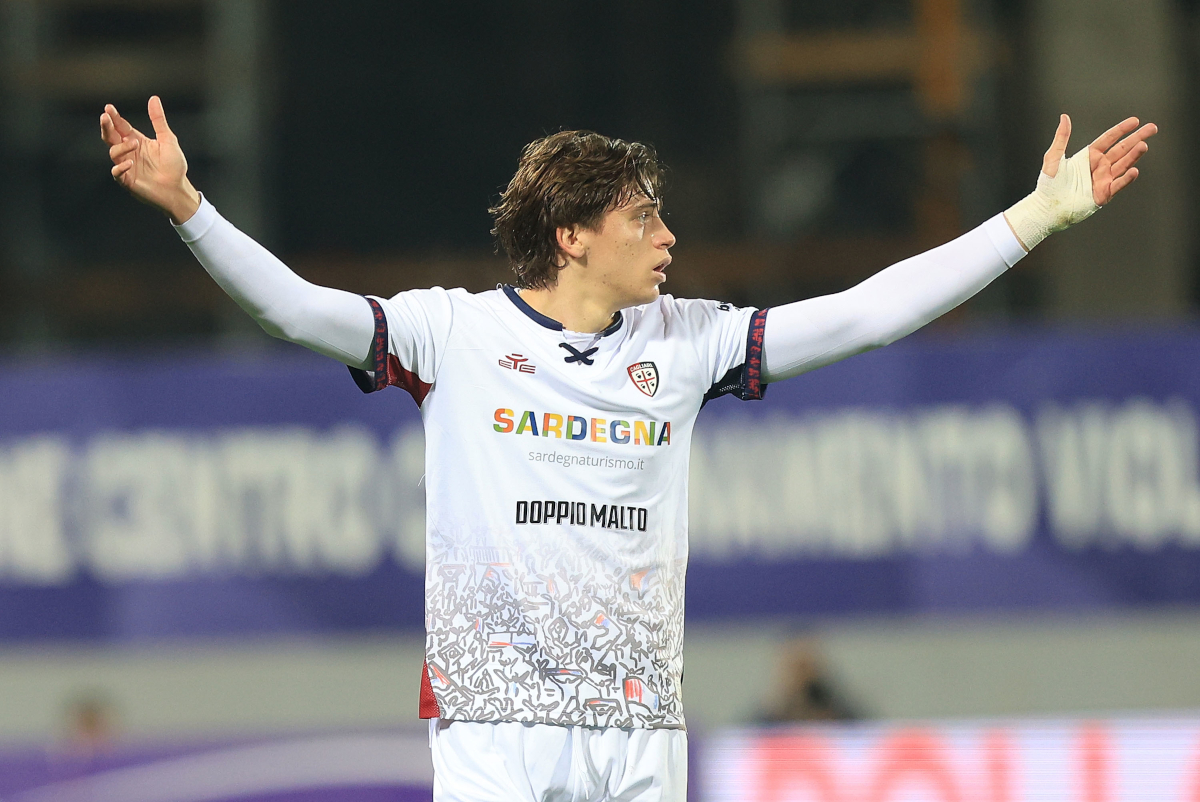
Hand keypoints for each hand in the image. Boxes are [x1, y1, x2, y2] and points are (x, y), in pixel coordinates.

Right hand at [100, 96, 200, 223]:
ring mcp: (127, 166)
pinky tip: (128, 163)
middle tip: (105, 117)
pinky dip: (120, 168)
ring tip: (134, 143)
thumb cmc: (174, 166)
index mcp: (136, 141)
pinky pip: (117, 173)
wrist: (178, 189)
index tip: (109, 108)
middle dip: (106, 127)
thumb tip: (154, 98)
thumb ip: (158, 120)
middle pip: (111, 137)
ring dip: (121, 147)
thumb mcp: (168, 140)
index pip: (121, 127)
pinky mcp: (128, 180)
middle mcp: (129, 152)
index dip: (114, 118)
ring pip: (113, 153)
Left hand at [1041, 114, 1156, 206]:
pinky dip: (1126, 178)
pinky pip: (1118, 184)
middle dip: (1137, 138)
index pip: (1109, 139)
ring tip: (1144, 145)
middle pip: (1122, 149)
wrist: (1047, 208)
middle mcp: (1099, 166)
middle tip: (1152, 128)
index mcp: (1088, 156)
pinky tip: (1134, 170)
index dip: (1121, 130)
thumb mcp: (1053, 158)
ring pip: (1123, 164)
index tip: (1135, 121)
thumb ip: (1061, 138)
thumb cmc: (1048, 185)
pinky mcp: (1104, 194)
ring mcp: (1103, 179)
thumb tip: (1064, 117)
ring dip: (1134, 155)